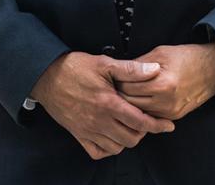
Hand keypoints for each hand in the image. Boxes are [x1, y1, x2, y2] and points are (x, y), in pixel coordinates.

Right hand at [30, 51, 175, 159]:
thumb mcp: (104, 63)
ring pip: (117, 147)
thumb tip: (154, 70)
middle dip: (143, 132)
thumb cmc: (74, 68)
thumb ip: (131, 69)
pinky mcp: (78, 134)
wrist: (46, 76)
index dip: (158, 125)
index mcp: (109, 103)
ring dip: (127, 139)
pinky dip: (109, 148)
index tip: (167, 125)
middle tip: (144, 121)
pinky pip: (98, 152)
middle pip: (132, 138)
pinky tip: (111, 136)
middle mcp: (99, 121)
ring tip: (129, 126)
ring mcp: (88, 130)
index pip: (141, 122)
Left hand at [117, 43, 214, 120]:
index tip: (112, 76)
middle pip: (130, 103)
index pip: (127, 88)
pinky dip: (142, 107)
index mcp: (163, 84)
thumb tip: (120, 70)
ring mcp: (171, 112)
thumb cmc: (187, 57)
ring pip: (139, 112)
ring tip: (125, 90)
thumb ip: (138, 64)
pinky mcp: (174, 116)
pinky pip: (151, 115)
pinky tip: (139, 97)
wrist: (213, 69)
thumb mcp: (160, 53)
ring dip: (130, 102)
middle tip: (114, 84)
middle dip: (120, 93)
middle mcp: (167, 102)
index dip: (117, 81)